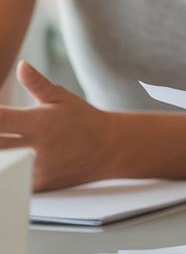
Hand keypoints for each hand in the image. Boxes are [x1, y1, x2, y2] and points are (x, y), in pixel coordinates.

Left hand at [0, 61, 117, 190]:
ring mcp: (34, 172)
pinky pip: (12, 180)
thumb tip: (21, 66)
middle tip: (0, 130)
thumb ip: (36, 82)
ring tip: (6, 144)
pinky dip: (9, 170)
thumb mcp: (62, 97)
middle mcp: (35, 150)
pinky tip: (12, 161)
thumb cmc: (82, 120)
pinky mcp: (35, 187)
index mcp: (39, 123)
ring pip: (3, 167)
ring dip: (1, 155)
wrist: (107, 149)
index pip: (1, 120)